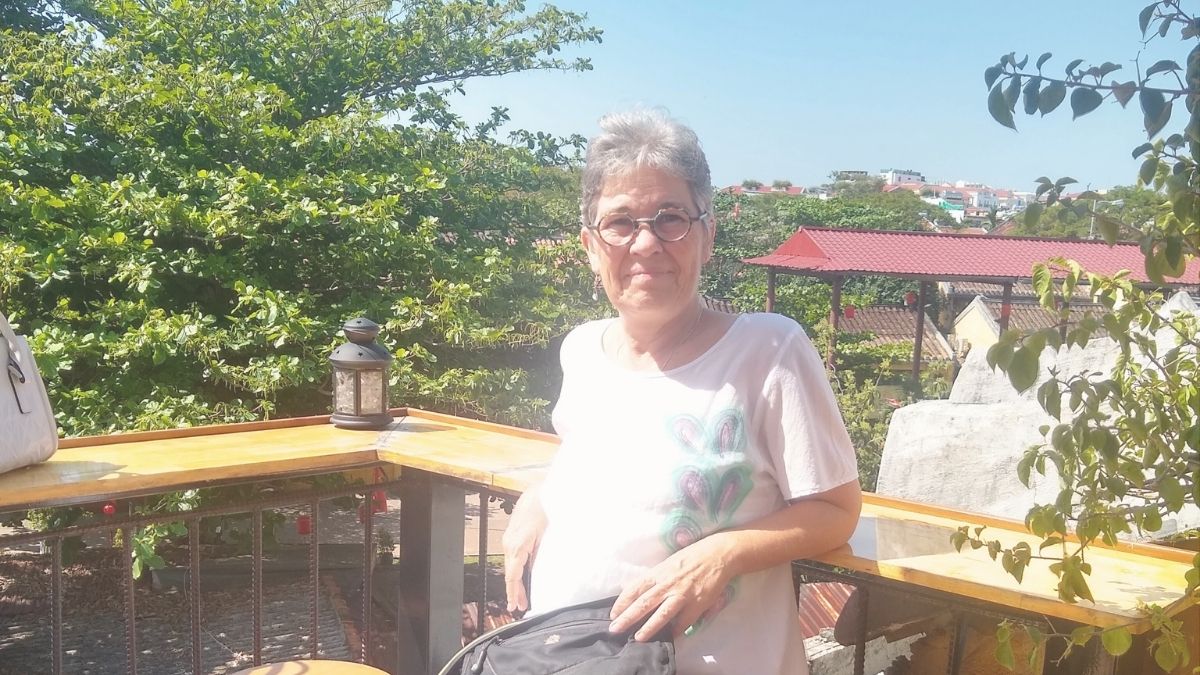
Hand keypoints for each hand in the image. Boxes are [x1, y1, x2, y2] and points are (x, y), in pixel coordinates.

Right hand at [502, 488, 546, 613]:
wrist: (542, 489)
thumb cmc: (547, 509)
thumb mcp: (548, 535)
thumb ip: (541, 556)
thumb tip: (539, 574)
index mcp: (517, 545)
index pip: (513, 575)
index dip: (514, 592)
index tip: (515, 606)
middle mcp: (509, 543)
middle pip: (510, 573)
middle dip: (515, 591)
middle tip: (519, 607)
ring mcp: (509, 538)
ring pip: (510, 565)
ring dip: (515, 581)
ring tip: (520, 597)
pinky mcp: (512, 534)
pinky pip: (513, 556)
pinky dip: (516, 569)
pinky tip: (521, 577)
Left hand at [608, 537, 733, 640]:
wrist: (718, 554)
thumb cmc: (690, 556)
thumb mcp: (668, 563)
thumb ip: (655, 578)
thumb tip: (639, 592)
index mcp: (658, 572)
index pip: (634, 588)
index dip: (622, 602)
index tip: (613, 614)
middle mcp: (667, 584)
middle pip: (643, 604)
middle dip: (627, 618)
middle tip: (615, 629)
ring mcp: (682, 595)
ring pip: (661, 615)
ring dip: (648, 628)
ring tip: (637, 638)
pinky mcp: (697, 604)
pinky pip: (683, 621)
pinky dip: (676, 630)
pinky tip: (669, 636)